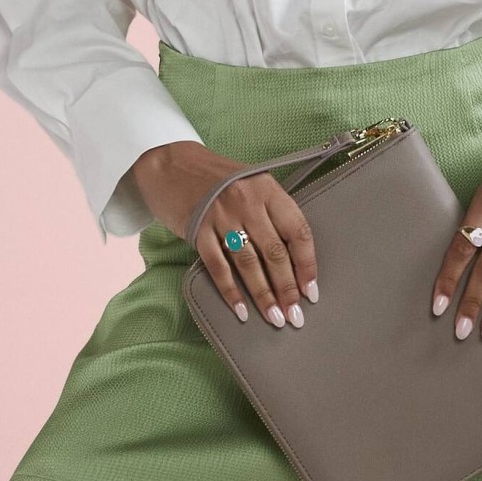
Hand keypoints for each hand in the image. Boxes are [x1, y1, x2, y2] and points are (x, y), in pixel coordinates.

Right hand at [132, 140, 318, 327]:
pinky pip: (218, 266)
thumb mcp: (253, 185)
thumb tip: (296, 261)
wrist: (170, 162)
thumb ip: (273, 214)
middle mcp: (247, 201)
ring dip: (263, 295)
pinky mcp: (197, 229)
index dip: (307, 265)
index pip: (297, 231)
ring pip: (249, 263)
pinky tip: (241, 311)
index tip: (311, 291)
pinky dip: (230, 291)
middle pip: (274, 253)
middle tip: (295, 315)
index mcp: (268, 189)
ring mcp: (221, 216)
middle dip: (287, 288)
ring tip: (275, 318)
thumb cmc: (219, 178)